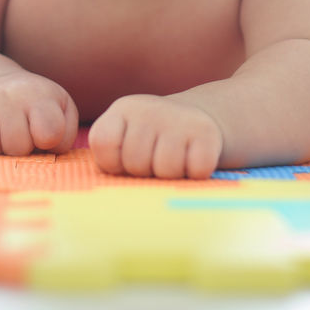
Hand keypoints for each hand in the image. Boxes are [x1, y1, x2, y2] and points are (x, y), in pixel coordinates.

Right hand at [0, 71, 78, 155]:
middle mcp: (8, 93)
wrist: (0, 86)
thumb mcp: (61, 115)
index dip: (47, 142)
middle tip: (20, 138)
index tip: (43, 136)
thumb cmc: (36, 110)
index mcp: (40, 94)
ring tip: (1, 138)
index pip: (49, 132)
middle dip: (20, 150)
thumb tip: (46, 154)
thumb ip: (63, 137)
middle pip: (16, 146)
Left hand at [88, 94, 223, 178]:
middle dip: (144, 172)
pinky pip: (195, 170)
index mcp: (122, 110)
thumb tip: (120, 200)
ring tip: (173, 161)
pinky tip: (192, 160)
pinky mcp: (206, 132)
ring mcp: (179, 117)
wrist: (194, 121)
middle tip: (155, 162)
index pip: (104, 143)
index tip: (126, 161)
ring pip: (166, 169)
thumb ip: (113, 163)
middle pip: (135, 162)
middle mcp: (149, 108)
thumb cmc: (152, 144)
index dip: (113, 163)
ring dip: (171, 176)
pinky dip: (196, 174)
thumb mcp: (125, 143)